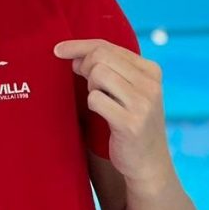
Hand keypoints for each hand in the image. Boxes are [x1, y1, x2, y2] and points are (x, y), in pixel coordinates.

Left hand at [54, 39, 170, 188]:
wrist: (148, 163)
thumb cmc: (130, 122)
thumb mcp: (127, 90)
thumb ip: (108, 69)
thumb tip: (74, 55)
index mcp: (151, 70)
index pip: (107, 46)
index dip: (78, 46)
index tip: (58, 50)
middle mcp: (150, 84)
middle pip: (100, 56)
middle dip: (84, 67)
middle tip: (85, 83)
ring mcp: (143, 103)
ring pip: (98, 74)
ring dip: (90, 88)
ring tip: (101, 101)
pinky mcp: (131, 123)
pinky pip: (95, 99)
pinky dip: (92, 105)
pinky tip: (103, 115)